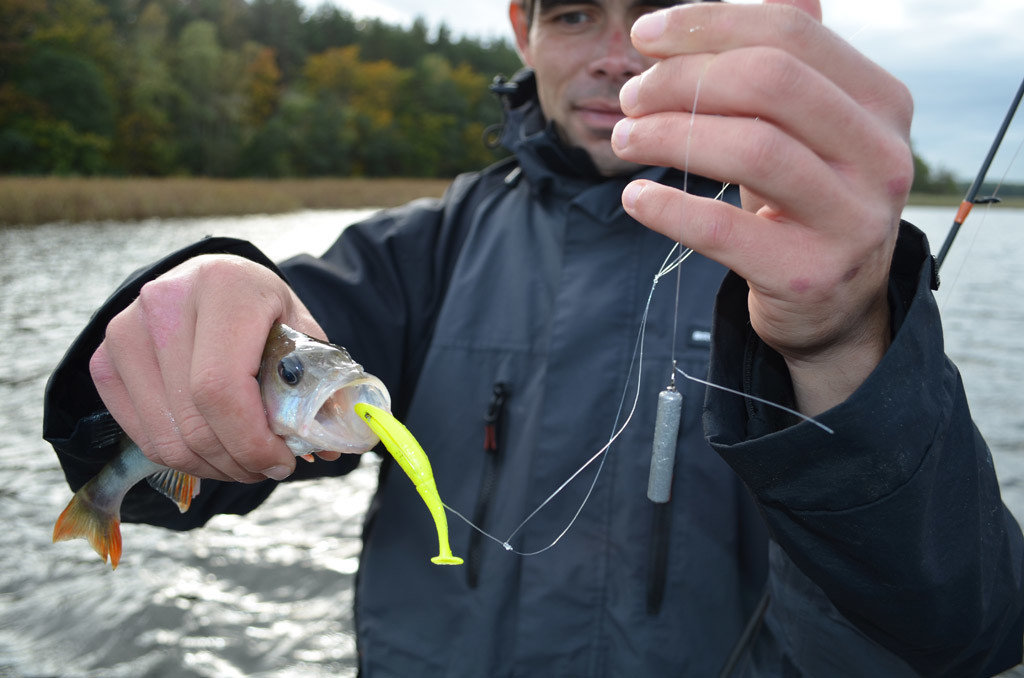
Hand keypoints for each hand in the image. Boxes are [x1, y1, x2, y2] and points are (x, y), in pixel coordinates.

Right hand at [89, 254, 339, 482]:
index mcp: (223, 287)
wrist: (216, 282)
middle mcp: (164, 302)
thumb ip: (317, 387)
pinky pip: (143, 436)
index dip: (251, 440)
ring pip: (166, 438)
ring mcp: (125, 330)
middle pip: (193, 420)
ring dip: (213, 467)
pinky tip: (215, 450)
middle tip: (269, 468)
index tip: (282, 462)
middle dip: (238, 460)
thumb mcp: (302, 335)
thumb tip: (328, 449)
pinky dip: (183, 458)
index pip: (220, 388)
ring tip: (246, 462)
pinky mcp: (105, 359)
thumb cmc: (264, 311)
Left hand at [612, 0, 912, 414]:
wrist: (834, 302)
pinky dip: (667, 209)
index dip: (709, 24)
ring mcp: (852, 220)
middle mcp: (881, 156)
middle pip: (770, 83)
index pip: (792, 35)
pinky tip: (635, 197)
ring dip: (669, 135)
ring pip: (751, 149)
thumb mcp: (812, 126)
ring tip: (625, 137)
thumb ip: (794, 61)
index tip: (645, 35)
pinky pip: (723, 230)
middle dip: (682, 79)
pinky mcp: (808, 275)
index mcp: (883, 102)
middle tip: (631, 96)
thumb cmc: (806, 197)